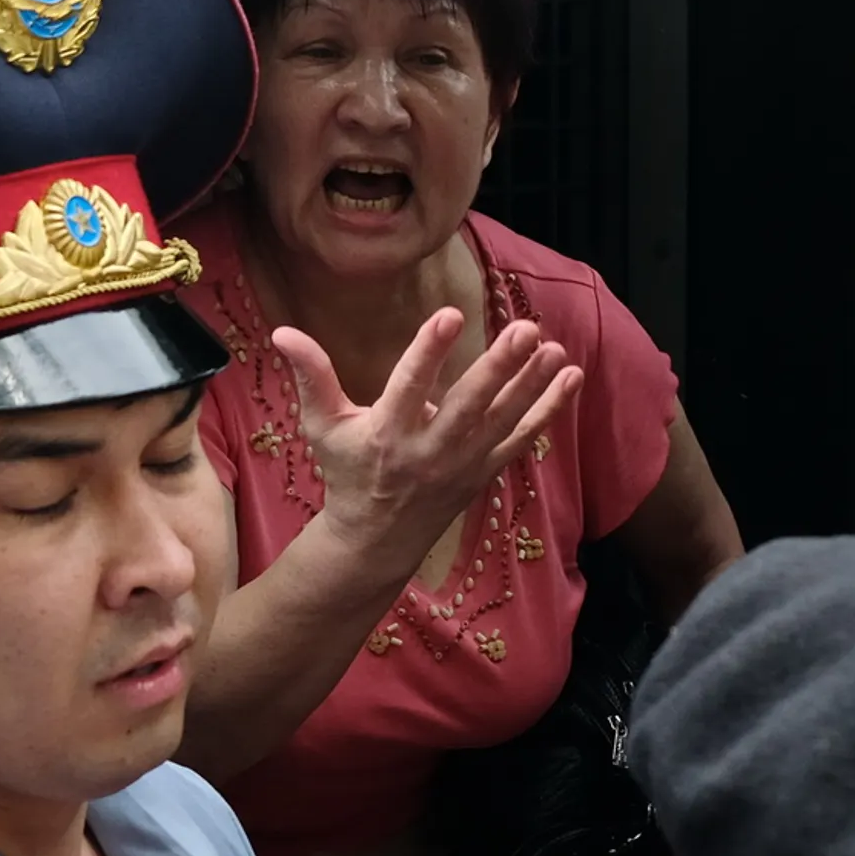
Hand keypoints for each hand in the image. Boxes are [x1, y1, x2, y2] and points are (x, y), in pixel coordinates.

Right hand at [276, 311, 578, 576]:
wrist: (376, 540)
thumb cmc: (348, 472)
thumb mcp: (322, 426)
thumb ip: (311, 376)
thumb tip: (283, 330)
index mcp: (386, 433)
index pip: (409, 386)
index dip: (429, 351)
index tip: (449, 315)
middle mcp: (428, 450)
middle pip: (468, 406)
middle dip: (498, 368)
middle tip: (525, 331)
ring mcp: (462, 464)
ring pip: (502, 422)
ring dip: (532, 386)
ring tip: (555, 349)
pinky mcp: (484, 472)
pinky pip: (522, 440)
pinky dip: (548, 411)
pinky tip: (571, 377)